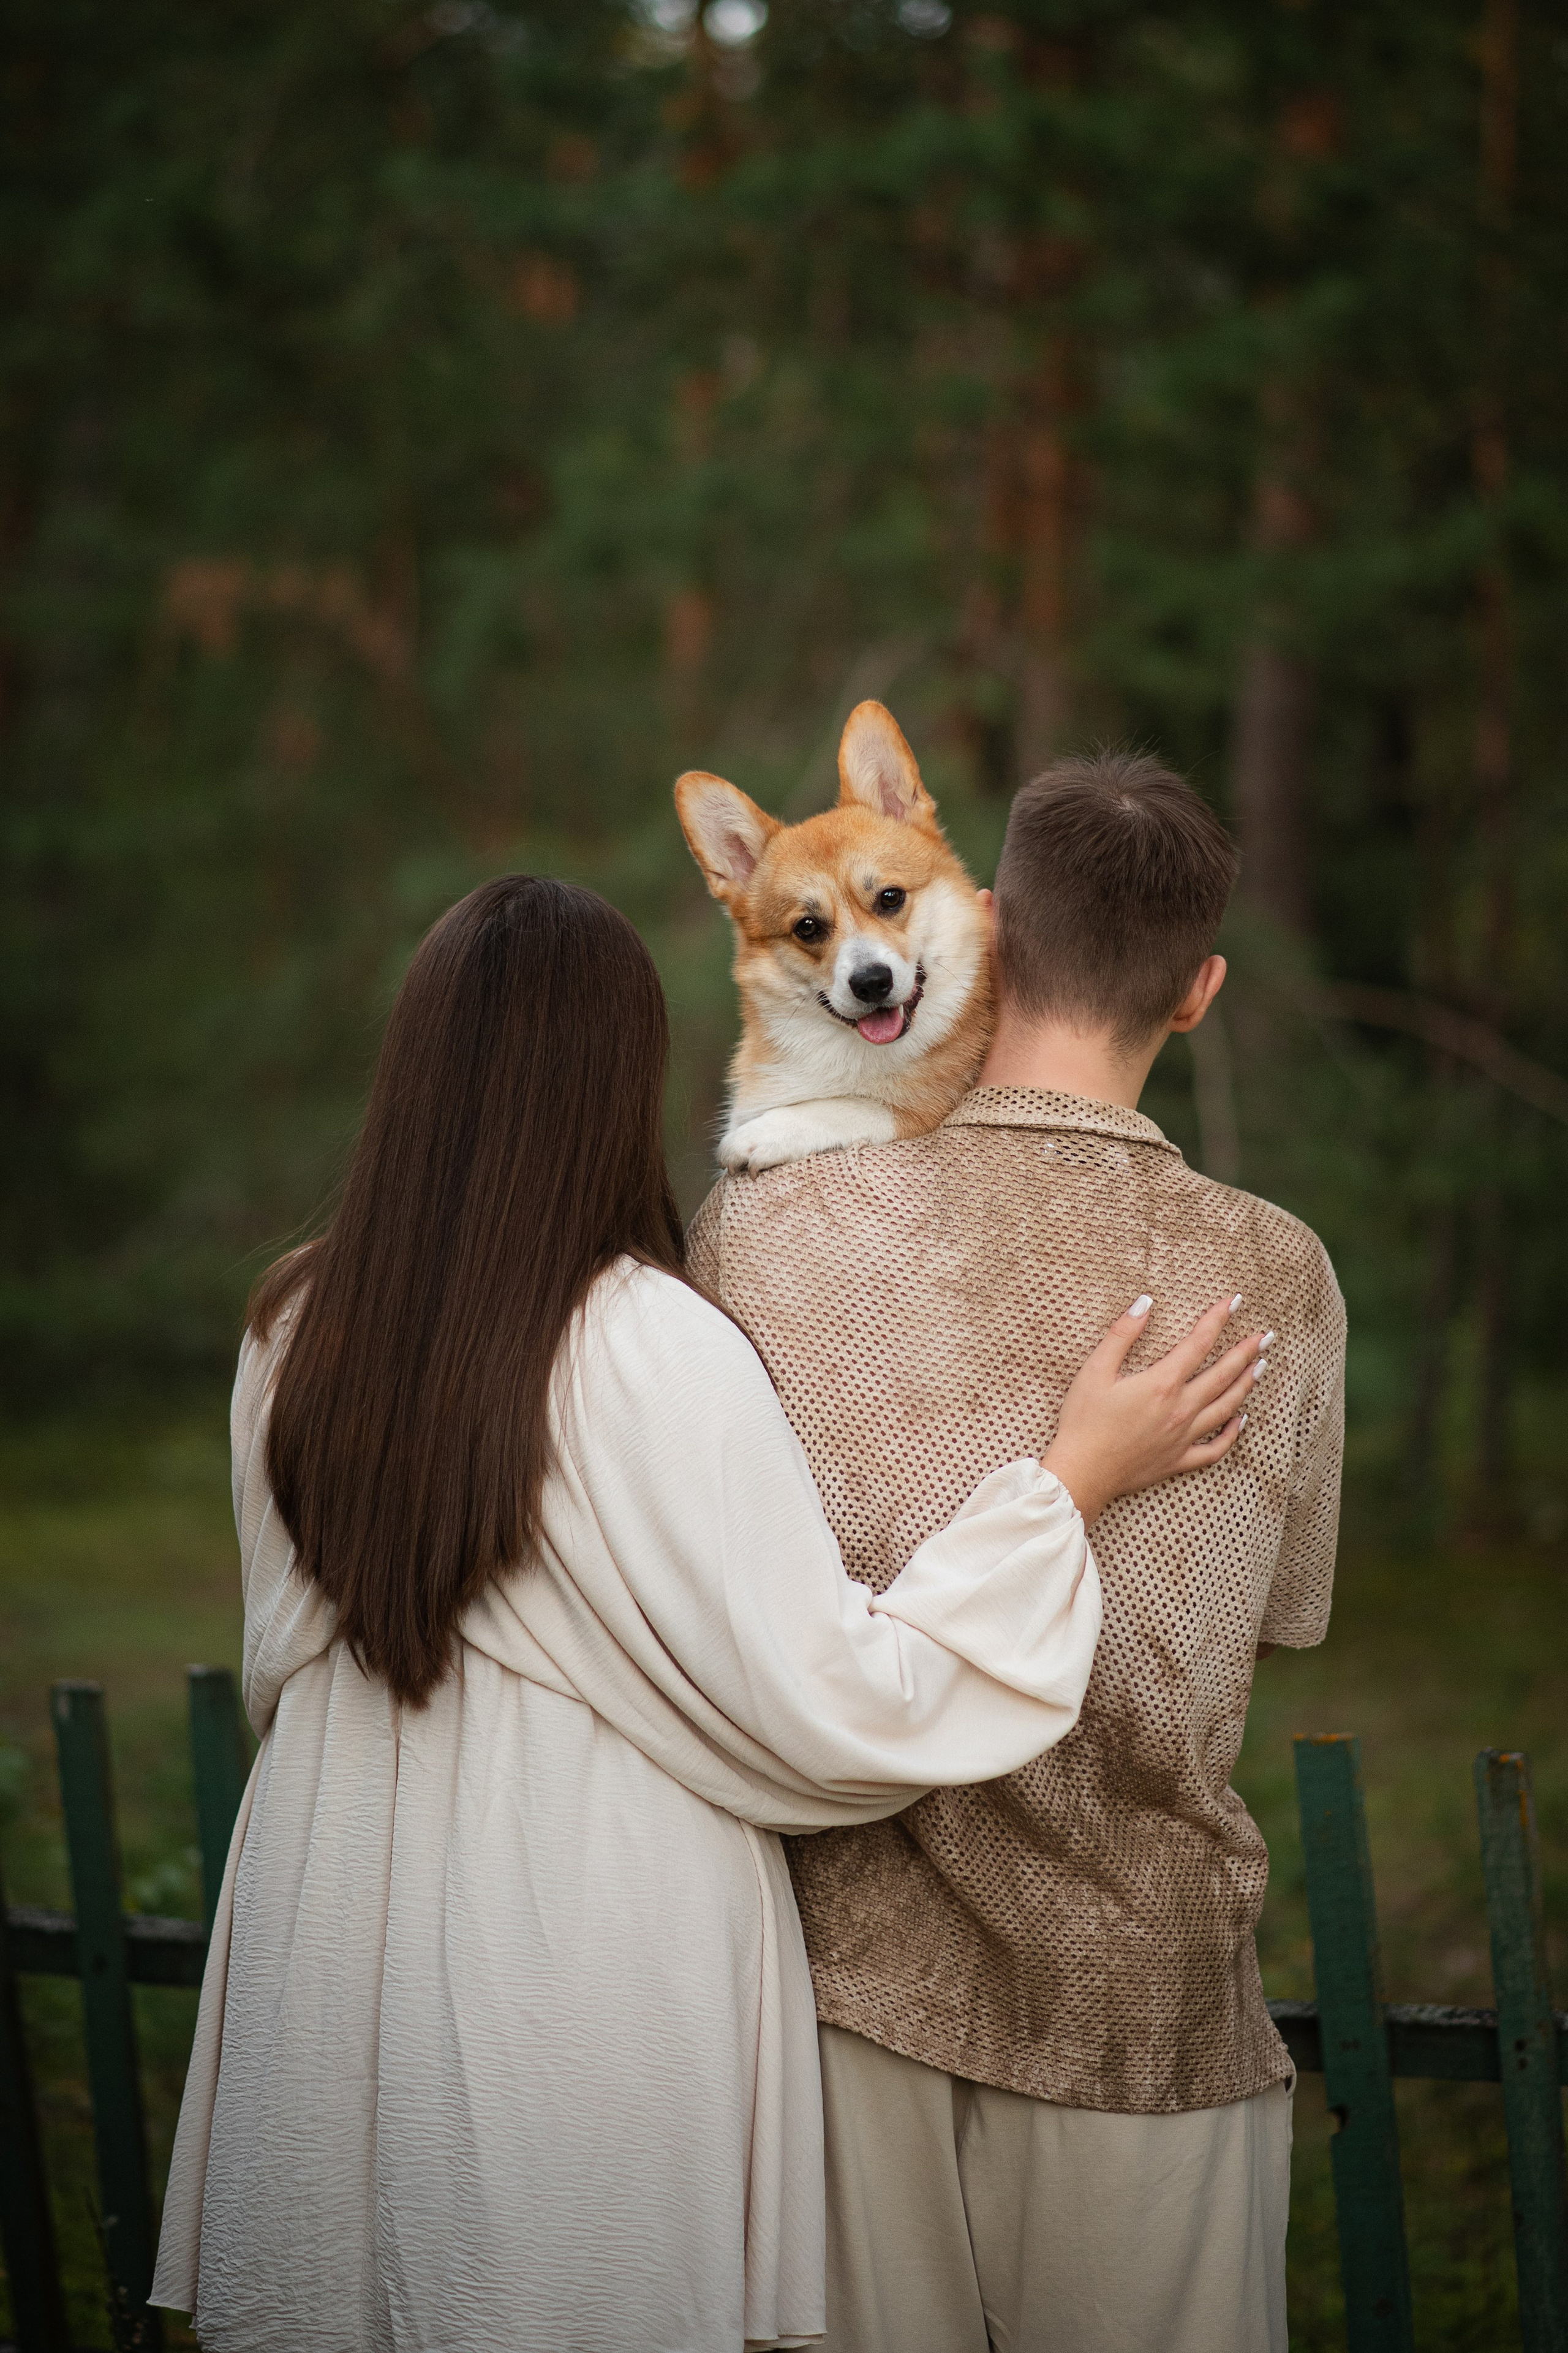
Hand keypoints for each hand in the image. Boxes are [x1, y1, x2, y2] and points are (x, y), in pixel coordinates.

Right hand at [1042, 1294, 1267, 1525]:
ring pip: (1225, 1408)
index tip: (1233, 1302)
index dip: (1218, 1320)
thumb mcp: (1095, 1370)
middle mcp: (1180, 1409)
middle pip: (1222, 1375)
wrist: (1081, 1472)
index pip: (1198, 1344)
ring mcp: (1183, 1437)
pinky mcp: (1178, 1460)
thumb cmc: (1083, 1420)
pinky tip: (1241, 1421)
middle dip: (1245, 1353)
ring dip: (1245, 1385)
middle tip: (1264, 1337)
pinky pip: (1215, 1449)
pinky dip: (1232, 1434)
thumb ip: (1122, 1334)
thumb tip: (1144, 1303)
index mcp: (1161, 1384)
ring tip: (1260, 1368)